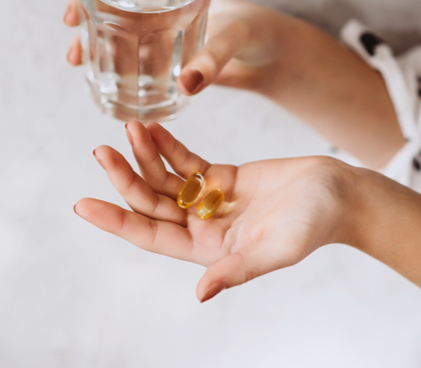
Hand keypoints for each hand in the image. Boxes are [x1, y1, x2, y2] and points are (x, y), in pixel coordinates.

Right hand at [62, 0, 283, 92]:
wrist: (273, 58)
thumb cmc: (260, 33)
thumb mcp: (237, 37)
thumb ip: (214, 57)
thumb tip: (188, 83)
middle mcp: (167, 8)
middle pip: (114, 0)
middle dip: (85, 7)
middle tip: (69, 22)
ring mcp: (166, 35)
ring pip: (119, 32)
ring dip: (94, 41)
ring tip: (77, 58)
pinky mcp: (170, 61)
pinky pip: (136, 60)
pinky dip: (116, 67)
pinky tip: (101, 79)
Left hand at [74, 121, 356, 301]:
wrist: (337, 192)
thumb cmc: (314, 223)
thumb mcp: (278, 248)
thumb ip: (239, 268)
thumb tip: (201, 294)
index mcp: (210, 250)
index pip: (151, 236)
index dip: (117, 221)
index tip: (83, 204)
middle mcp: (204, 226)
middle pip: (152, 203)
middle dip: (124, 178)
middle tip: (100, 151)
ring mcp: (212, 200)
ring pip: (166, 178)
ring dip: (145, 155)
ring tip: (128, 127)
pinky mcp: (223, 176)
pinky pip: (188, 160)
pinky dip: (169, 145)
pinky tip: (152, 128)